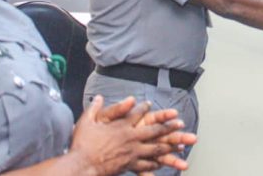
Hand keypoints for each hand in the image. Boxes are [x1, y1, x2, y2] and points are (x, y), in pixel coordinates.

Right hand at [70, 96, 189, 174]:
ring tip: (180, 145)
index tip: (149, 103)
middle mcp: (130, 138)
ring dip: (168, 146)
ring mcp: (132, 152)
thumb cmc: (82, 144)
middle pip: (154, 130)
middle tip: (180, 123)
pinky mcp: (129, 165)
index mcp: (121, 126)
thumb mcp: (86, 122)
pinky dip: (154, 163)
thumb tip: (97, 97)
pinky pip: (146, 164)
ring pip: (155, 148)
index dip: (144, 108)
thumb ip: (94, 108)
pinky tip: (160, 163)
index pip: (136, 113)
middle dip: (168, 126)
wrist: (82, 165)